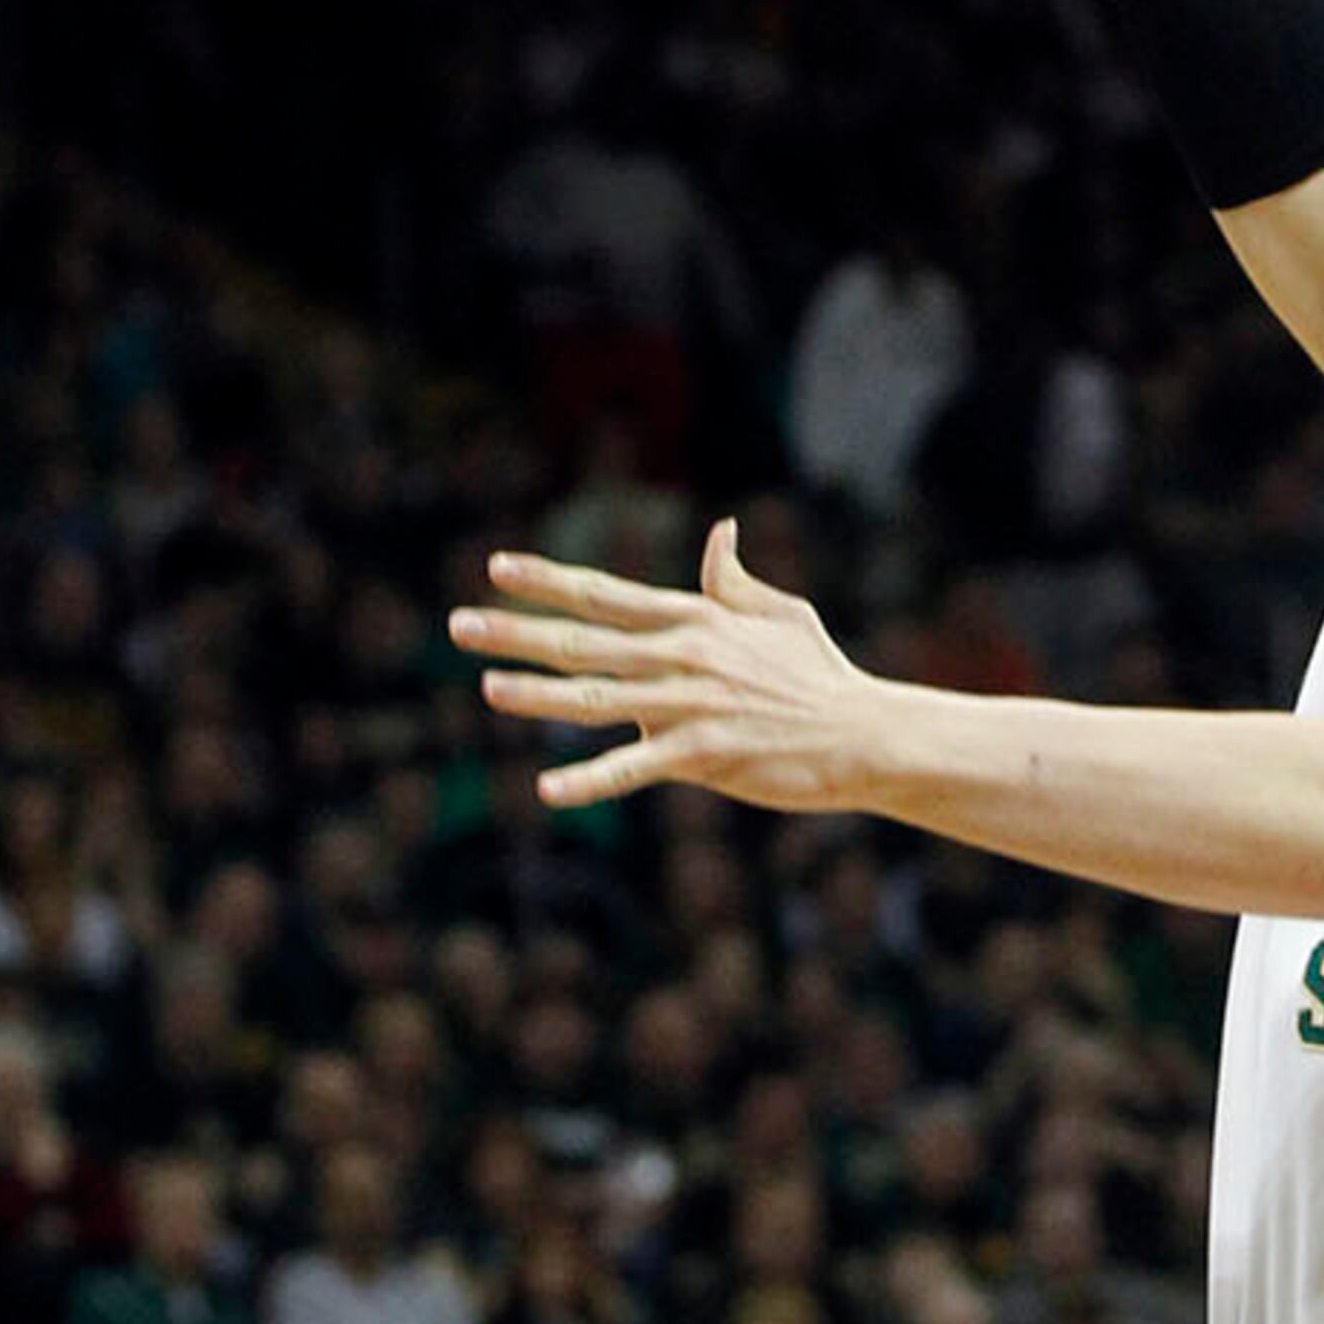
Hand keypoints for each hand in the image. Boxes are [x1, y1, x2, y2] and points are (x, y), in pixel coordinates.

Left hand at [456, 531, 886, 818]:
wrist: (865, 734)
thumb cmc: (823, 675)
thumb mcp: (782, 614)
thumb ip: (736, 580)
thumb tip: (721, 532)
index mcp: (696, 619)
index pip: (606, 594)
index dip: (548, 580)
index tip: (496, 568)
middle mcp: (684, 655)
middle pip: (585, 640)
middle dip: (517, 631)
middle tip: (458, 624)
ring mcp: (691, 705)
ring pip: (597, 698)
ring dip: (538, 695)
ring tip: (487, 687)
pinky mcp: (704, 755)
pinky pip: (635, 769)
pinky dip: (591, 781)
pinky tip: (548, 790)